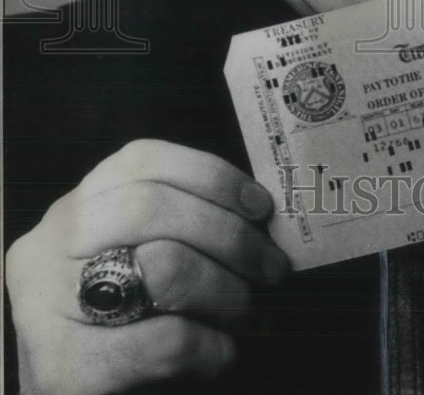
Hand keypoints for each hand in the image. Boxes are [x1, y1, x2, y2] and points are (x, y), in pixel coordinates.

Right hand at [5, 140, 289, 394]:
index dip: (212, 177)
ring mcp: (45, 309)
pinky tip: (221, 352)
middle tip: (271, 266)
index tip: (259, 205)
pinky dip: (211, 344)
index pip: (143, 160)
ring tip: (246, 310)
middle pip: (155, 207)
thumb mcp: (135, 256)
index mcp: (72, 211)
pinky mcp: (63, 370)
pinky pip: (166, 339)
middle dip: (230, 235)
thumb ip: (177, 225)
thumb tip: (256, 211)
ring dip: (226, 289)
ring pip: (163, 264)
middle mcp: (46, 248)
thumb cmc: (121, 325)